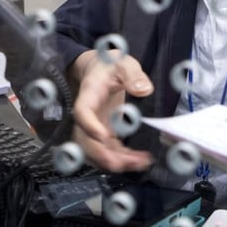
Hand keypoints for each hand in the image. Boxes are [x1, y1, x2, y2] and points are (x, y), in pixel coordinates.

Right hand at [69, 49, 154, 172]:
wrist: (100, 68)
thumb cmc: (109, 65)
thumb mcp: (123, 63)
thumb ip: (133, 75)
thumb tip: (144, 90)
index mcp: (89, 94)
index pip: (82, 112)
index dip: (90, 126)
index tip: (104, 136)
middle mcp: (89, 115)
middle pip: (87, 140)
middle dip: (103, 154)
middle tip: (123, 162)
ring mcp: (96, 126)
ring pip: (98, 150)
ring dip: (115, 161)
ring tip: (138, 163)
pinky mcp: (106, 132)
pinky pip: (110, 150)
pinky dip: (123, 159)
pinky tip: (139, 160)